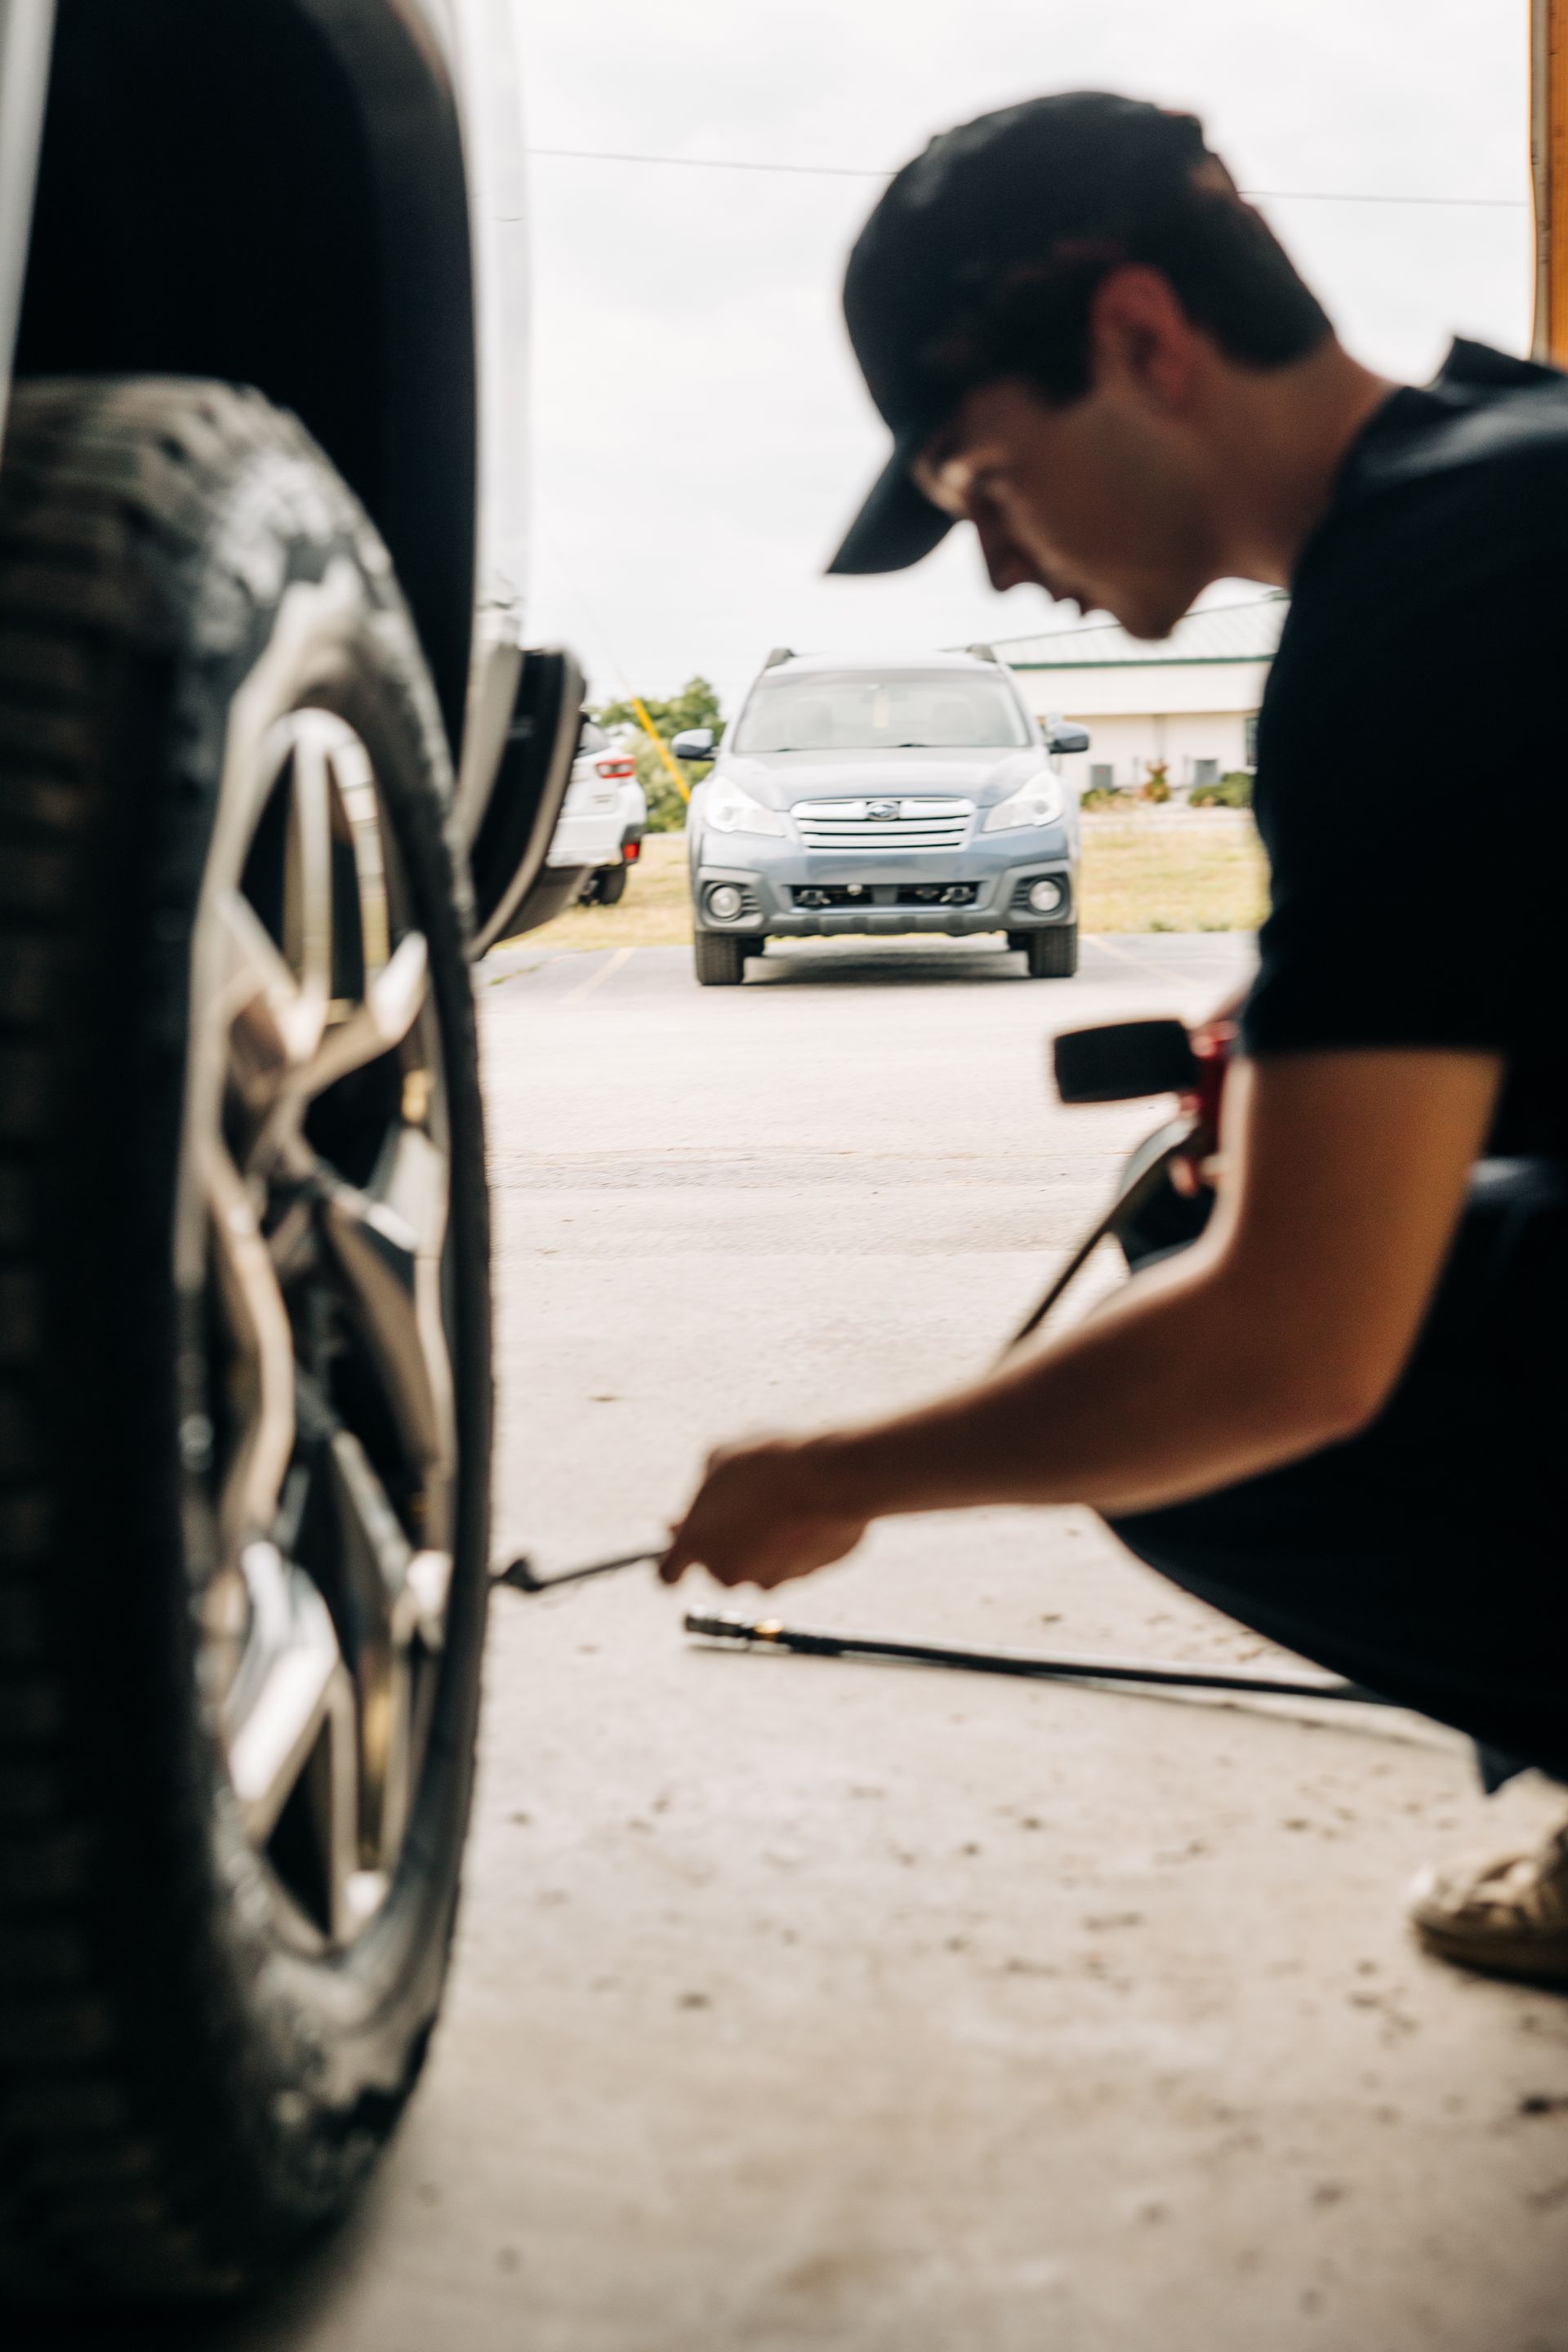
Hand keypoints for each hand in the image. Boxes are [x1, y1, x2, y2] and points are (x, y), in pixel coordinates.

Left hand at [660, 1437, 868, 1589]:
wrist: (829, 1479)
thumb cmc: (768, 1462)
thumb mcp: (720, 1457)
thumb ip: (706, 1487)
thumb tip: (710, 1500)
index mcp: (696, 1544)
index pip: (668, 1575)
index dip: (676, 1558)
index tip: (684, 1535)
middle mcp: (728, 1572)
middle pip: (720, 1567)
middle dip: (728, 1541)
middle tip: (744, 1502)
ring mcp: (771, 1578)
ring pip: (762, 1563)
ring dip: (766, 1540)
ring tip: (782, 1498)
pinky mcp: (808, 1576)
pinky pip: (797, 1559)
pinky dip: (798, 1540)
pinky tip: (809, 1507)